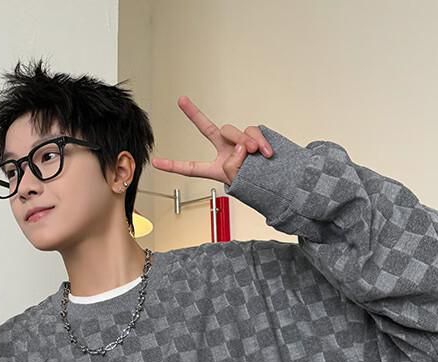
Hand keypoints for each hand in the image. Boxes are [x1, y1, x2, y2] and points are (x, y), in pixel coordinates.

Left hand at [152, 96, 272, 185]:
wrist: (282, 181)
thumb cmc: (260, 184)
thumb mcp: (241, 181)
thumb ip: (235, 164)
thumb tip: (240, 146)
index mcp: (216, 168)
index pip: (191, 168)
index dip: (173, 166)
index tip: (155, 162)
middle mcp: (225, 151)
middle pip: (210, 129)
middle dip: (193, 113)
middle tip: (181, 100)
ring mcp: (240, 142)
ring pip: (232, 131)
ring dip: (242, 141)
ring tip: (254, 154)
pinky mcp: (255, 135)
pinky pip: (253, 131)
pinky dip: (259, 141)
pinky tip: (265, 153)